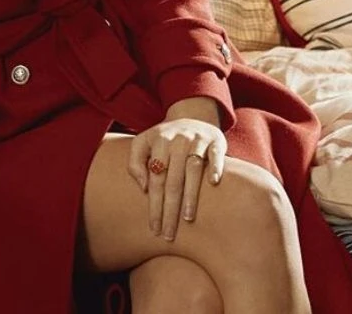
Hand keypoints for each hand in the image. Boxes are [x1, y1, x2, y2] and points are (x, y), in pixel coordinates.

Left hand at [127, 111, 226, 241]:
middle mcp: (178, 140)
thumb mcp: (143, 144)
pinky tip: (213, 183)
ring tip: (187, 218)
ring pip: (193, 170)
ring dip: (191, 195)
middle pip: (173, 180)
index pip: (155, 179)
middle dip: (170, 209)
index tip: (154, 228)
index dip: (154, 205)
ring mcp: (198, 139)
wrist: (191, 117)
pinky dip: (214, 167)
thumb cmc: (164, 139)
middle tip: (169, 234)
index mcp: (159, 142)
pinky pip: (216, 155)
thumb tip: (144, 188)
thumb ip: (135, 163)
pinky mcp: (216, 140)